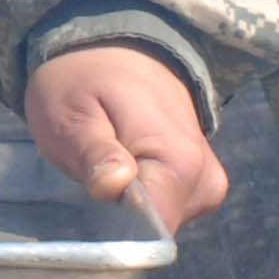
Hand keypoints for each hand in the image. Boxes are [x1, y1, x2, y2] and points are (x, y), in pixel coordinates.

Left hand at [24, 43, 229, 234]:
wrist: (114, 47)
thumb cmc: (83, 78)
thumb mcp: (71, 111)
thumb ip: (93, 151)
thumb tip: (114, 187)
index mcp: (180, 161)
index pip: (153, 230)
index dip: (115, 229)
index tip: (87, 205)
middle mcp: (205, 179)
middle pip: (157, 230)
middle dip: (117, 216)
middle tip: (86, 178)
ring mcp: (206, 182)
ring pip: (160, 222)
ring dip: (125, 208)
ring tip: (98, 170)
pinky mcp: (199, 183)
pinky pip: (165, 208)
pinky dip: (137, 200)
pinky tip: (116, 175)